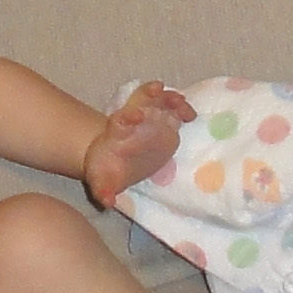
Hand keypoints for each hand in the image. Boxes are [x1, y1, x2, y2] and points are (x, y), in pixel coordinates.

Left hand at [84, 80, 194, 206]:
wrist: (113, 160)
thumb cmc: (107, 170)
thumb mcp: (102, 181)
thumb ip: (104, 190)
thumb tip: (107, 202)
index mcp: (116, 134)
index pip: (119, 122)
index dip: (126, 118)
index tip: (134, 116)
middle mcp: (133, 121)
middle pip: (139, 101)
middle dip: (148, 95)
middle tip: (159, 90)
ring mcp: (149, 118)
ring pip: (158, 101)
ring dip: (168, 98)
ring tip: (182, 104)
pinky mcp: (164, 123)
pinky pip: (172, 110)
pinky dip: (181, 109)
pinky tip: (190, 116)